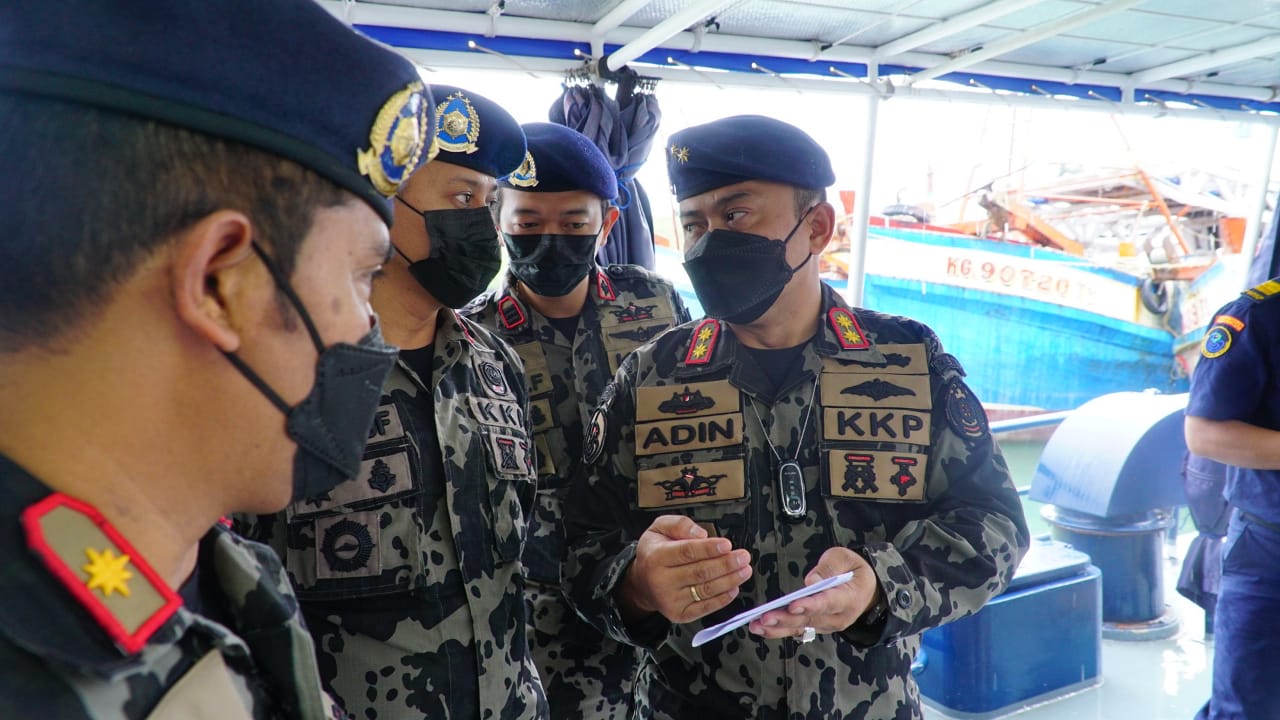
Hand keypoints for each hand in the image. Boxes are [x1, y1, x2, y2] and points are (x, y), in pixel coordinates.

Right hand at [616, 515, 751, 623]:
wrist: (641, 583)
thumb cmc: (655, 552)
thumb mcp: (658, 528)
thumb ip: (679, 524)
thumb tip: (702, 534)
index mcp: (656, 557)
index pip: (687, 552)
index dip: (709, 549)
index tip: (727, 545)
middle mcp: (661, 581)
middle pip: (700, 572)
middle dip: (726, 564)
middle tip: (744, 557)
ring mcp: (670, 600)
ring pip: (706, 590)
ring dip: (730, 580)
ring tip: (744, 570)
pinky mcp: (679, 614)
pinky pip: (705, 607)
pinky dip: (723, 598)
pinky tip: (734, 587)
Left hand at [747, 546, 879, 639]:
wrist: (866, 590)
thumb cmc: (853, 569)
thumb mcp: (846, 558)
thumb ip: (829, 567)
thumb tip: (810, 581)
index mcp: (849, 598)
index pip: (828, 603)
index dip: (810, 605)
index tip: (793, 605)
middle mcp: (838, 617)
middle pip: (810, 619)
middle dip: (786, 618)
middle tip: (764, 617)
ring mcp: (828, 625)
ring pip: (801, 628)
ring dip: (778, 628)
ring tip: (756, 626)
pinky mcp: (818, 627)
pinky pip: (798, 630)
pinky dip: (780, 630)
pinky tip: (762, 629)